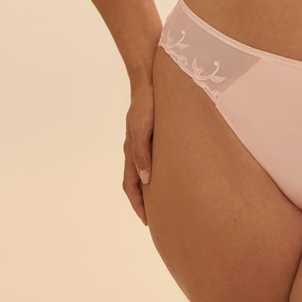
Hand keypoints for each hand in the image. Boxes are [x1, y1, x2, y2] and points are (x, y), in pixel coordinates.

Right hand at [122, 80, 154, 224]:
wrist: (149, 81)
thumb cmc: (146, 105)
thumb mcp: (142, 130)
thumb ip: (142, 154)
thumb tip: (145, 180)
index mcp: (131, 151)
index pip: (131, 185)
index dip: (137, 204)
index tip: (147, 220)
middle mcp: (136, 149)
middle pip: (136, 182)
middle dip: (144, 201)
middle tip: (158, 216)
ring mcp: (143, 142)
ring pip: (144, 171)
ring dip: (151, 188)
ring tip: (166, 200)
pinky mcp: (153, 134)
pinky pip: (153, 158)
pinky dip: (158, 171)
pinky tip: (170, 173)